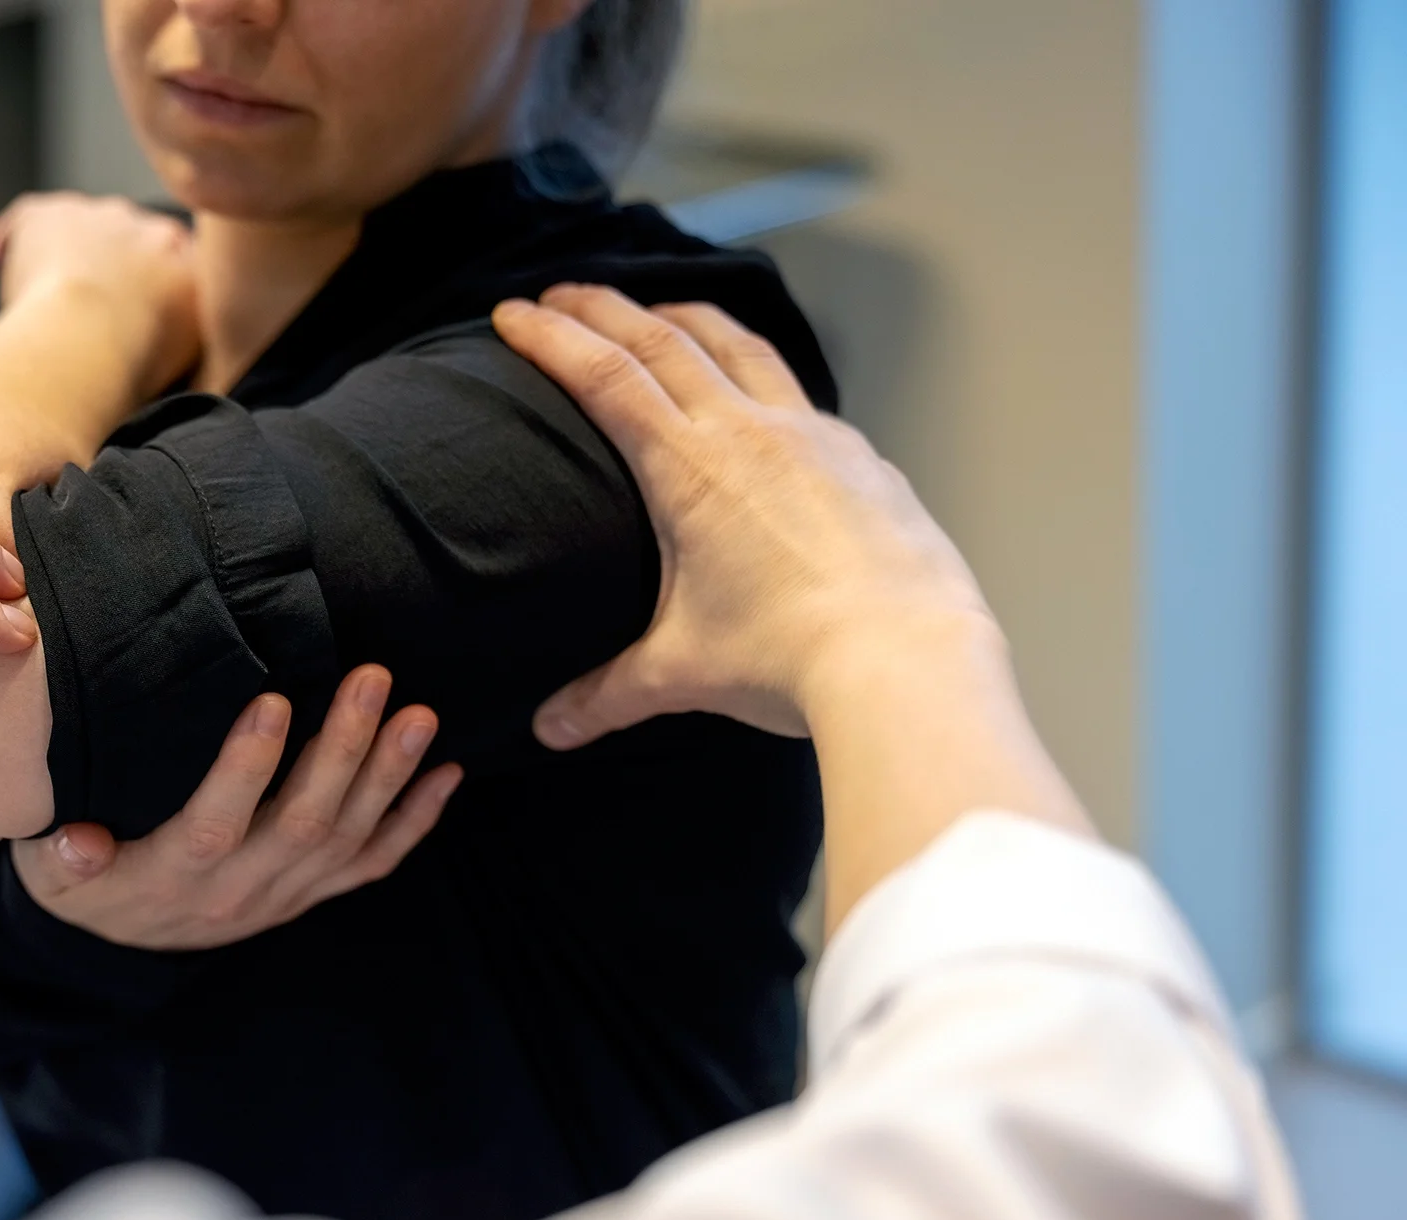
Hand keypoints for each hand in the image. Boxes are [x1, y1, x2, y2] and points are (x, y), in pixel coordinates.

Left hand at [0, 191, 199, 395]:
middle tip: (89, 314)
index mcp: (197, 267)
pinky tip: (0, 262)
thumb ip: (178, 341)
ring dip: (67, 258)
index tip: (134, 318)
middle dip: (112, 270)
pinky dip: (14, 242)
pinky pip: (29, 222)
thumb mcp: (184, 366)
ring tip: (47, 303)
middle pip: (135, 244)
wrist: (84, 347)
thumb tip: (159, 356)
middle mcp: (154, 230)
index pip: (181, 269)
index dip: (153, 293)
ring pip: (83, 229)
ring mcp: (101, 217)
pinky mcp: (48, 215)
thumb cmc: (132, 371)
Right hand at [10, 665, 462, 950]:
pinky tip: (447, 775)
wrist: (118, 945)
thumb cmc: (82, 883)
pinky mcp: (310, 894)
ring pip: (347, 839)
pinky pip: (372, 865)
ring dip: (389, 777)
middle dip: (343, 749)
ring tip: (419, 715)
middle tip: (372, 679)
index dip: (247, 767)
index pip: (215, 822)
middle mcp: (239, 890)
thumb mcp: (49, 872)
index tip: (273, 700)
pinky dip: (415, 822)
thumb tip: (74, 841)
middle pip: (303, 823)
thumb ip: (62, 855)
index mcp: (173, 876)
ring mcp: (283, 895)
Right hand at [492, 286, 996, 746]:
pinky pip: (800, 396)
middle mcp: (750, 432)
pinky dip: (761, 374)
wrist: (906, 659)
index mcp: (690, 468)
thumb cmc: (789, 660)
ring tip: (657, 311)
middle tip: (560, 290)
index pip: (603, 376)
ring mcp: (815, 437)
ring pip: (740, 347)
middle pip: (663, 339)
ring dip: (687, 318)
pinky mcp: (863, 460)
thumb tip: (550, 729)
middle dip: (603, 307)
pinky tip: (758, 396)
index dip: (551, 338)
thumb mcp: (680, 672)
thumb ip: (607, 693)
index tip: (512, 312)